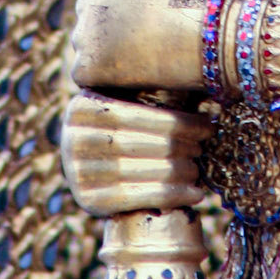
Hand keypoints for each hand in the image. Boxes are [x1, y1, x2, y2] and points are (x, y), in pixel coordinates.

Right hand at [61, 91, 210, 214]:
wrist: (92, 172)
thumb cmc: (122, 129)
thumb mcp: (124, 103)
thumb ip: (148, 93)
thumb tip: (200, 77)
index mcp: (81, 107)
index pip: (135, 115)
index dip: (176, 121)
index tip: (207, 125)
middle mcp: (73, 140)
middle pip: (138, 143)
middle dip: (179, 146)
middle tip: (204, 147)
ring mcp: (78, 173)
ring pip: (141, 171)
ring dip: (179, 172)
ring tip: (199, 169)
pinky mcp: (88, 201)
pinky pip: (138, 198)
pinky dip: (172, 196)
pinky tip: (196, 194)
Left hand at [70, 0, 207, 91]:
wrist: (199, 36)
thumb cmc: (189, 11)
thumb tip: (126, 13)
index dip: (114, 14)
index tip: (133, 24)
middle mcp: (84, 3)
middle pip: (87, 24)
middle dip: (105, 36)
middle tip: (135, 48)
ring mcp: (81, 35)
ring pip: (86, 50)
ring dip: (103, 57)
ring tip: (136, 62)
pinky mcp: (83, 67)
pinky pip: (85, 76)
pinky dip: (103, 81)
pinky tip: (128, 78)